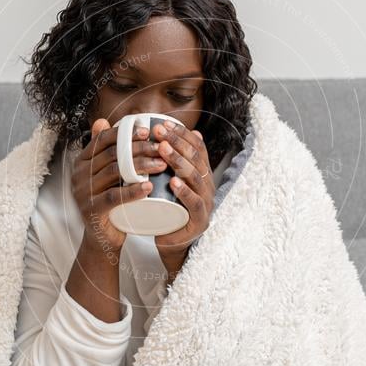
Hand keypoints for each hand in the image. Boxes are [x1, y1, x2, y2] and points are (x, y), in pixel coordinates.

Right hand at [71, 118, 168, 251]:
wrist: (102, 237)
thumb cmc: (110, 202)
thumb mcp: (107, 175)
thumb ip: (105, 150)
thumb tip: (102, 120)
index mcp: (82, 161)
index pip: (103, 139)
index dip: (125, 133)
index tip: (148, 131)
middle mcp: (79, 174)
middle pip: (112, 154)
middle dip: (140, 148)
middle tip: (162, 148)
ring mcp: (83, 192)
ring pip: (115, 172)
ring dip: (141, 166)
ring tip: (162, 164)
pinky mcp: (91, 209)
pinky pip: (113, 197)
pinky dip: (132, 191)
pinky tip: (149, 186)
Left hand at [151, 120, 214, 258]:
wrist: (171, 242)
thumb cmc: (168, 209)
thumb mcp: (168, 181)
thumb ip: (170, 160)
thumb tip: (175, 131)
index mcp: (201, 173)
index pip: (196, 147)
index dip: (181, 133)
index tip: (162, 123)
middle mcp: (207, 185)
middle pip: (196, 158)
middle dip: (176, 141)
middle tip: (157, 131)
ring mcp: (206, 203)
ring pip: (196, 177)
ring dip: (178, 161)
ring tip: (162, 149)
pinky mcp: (200, 221)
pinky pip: (195, 204)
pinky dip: (184, 192)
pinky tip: (173, 182)